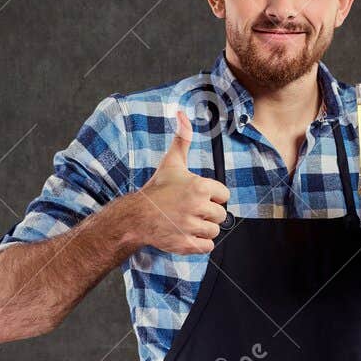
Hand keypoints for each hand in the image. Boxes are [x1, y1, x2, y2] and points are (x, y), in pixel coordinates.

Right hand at [133, 110, 229, 254]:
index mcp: (199, 186)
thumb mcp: (172, 162)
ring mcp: (191, 226)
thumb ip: (182, 138)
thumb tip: (182, 113)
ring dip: (203, 229)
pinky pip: (207, 247)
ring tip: (186, 221)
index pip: (224, 195)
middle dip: (207, 214)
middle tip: (189, 210)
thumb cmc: (157, 189)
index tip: (196, 196)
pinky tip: (185, 233)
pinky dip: (199, 243)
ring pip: (215, 231)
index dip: (212, 197)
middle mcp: (197, 206)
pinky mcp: (186, 244)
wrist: (136, 216)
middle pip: (221, 215)